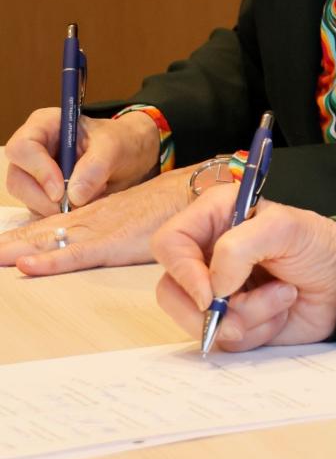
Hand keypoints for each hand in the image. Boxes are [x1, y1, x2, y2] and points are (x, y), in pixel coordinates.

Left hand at [0, 166, 192, 273]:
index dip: (24, 237)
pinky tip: (26, 266)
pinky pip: (74, 255)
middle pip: (42, 233)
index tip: (2, 246)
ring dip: (17, 251)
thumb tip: (113, 241)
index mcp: (96, 213)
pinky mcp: (112, 243)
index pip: (51, 226)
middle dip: (11, 244)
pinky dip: (49, 262)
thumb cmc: (171, 206)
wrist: (193, 192)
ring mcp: (99, 230)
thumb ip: (120, 228)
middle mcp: (91, 219)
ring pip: (48, 242)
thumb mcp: (138, 216)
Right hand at [5, 107, 159, 213]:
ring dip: (56, 209)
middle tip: (73, 207)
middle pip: (18, 179)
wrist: (132, 157)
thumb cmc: (122, 142)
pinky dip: (61, 216)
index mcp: (46, 125)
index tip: (61, 191)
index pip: (23, 147)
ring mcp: (36, 174)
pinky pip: (41, 212)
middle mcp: (34, 149)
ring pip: (28, 200)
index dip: (38, 171)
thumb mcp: (115, 147)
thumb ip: (96, 166)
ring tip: (89, 197)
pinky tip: (84, 205)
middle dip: (43, 198)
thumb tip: (73, 196)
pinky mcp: (44, 194)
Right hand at [152, 185, 335, 351]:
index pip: (169, 243)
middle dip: (210, 310)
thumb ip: (240, 247)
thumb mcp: (285, 228)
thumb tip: (213, 286)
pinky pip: (223, 339)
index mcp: (213, 218)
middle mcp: (207, 254)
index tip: (211, 293)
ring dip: (246, 317)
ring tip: (282, 298)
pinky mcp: (229, 320)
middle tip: (243, 317)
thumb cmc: (316, 245)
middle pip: (171, 291)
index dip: (182, 271)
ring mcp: (216, 291)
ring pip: (196, 320)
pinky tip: (280, 312)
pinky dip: (257, 331)